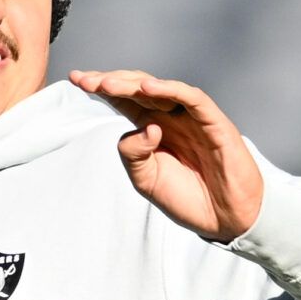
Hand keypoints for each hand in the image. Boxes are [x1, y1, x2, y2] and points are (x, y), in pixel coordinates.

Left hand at [70, 69, 263, 240]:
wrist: (225, 219)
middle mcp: (171, 117)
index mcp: (152, 128)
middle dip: (111, 82)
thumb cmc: (187, 197)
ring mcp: (193, 118)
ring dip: (134, 84)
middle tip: (86, 81)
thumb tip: (143, 129)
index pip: (124, 100)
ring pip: (162, 90)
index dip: (101, 87)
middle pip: (138, 89)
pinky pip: (193, 99)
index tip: (75, 79)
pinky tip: (149, 88)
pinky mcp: (215, 123)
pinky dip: (171, 90)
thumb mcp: (146, 180)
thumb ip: (132, 155)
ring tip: (108, 84)